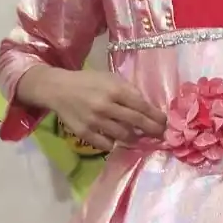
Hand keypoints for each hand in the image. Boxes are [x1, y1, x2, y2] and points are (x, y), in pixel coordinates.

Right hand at [46, 69, 165, 152]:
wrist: (57, 89)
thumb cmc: (87, 82)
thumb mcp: (109, 78)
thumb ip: (128, 90)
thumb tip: (148, 106)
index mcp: (115, 90)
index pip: (142, 106)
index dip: (157, 117)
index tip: (165, 123)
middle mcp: (106, 106)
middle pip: (137, 123)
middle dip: (153, 131)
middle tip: (160, 135)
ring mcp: (95, 121)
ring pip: (124, 136)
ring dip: (134, 138)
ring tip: (138, 137)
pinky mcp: (85, 133)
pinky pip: (107, 144)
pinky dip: (114, 143)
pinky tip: (116, 140)